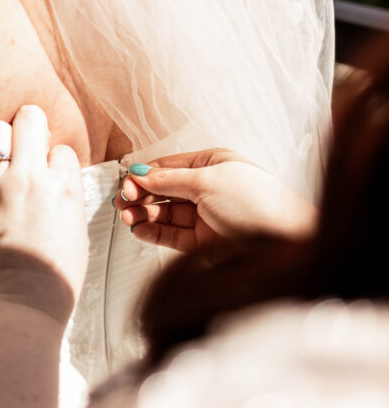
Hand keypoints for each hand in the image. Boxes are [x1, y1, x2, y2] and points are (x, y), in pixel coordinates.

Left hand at [0, 105, 87, 324]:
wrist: (20, 304)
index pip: (62, 148)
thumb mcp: (77, 231)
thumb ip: (66, 197)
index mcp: (63, 187)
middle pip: (29, 120)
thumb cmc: (55, 277)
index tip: (52, 172)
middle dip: (31, 125)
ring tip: (1, 153)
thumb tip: (56, 179)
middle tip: (28, 139)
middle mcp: (29, 179)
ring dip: (0, 138)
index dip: (57, 159)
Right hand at [112, 148, 316, 256]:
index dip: (145, 173)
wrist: (284, 242)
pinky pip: (170, 234)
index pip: (169, 166)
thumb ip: (171, 179)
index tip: (126, 180)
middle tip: (123, 199)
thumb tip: (142, 173)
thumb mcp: (209, 181)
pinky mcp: (202, 242)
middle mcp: (208, 189)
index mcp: (213, 165)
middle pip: (164, 189)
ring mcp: (205, 216)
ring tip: (128, 216)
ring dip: (143, 212)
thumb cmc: (259, 204)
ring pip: (164, 212)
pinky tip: (139, 228)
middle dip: (141, 194)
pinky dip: (152, 231)